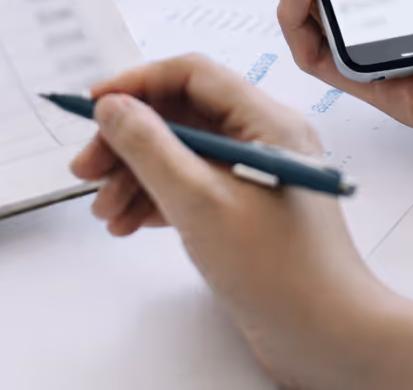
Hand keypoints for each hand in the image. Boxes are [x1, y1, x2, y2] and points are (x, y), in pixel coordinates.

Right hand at [69, 54, 393, 389]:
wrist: (325, 337)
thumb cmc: (279, 271)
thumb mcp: (200, 202)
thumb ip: (150, 148)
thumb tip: (113, 108)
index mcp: (266, 122)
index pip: (192, 75)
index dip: (138, 84)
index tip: (94, 106)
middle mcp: (263, 139)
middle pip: (181, 116)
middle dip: (129, 140)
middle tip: (87, 169)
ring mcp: (255, 175)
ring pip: (182, 154)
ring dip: (136, 175)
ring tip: (105, 211)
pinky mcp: (246, 209)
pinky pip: (192, 186)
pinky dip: (157, 198)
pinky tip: (129, 223)